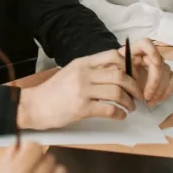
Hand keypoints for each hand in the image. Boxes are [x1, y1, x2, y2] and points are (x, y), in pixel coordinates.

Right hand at [16, 50, 143, 129]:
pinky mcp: (81, 108)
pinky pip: (109, 109)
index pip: (112, 56)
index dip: (127, 66)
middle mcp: (83, 74)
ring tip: (130, 107)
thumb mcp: (71, 72)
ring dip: (129, 102)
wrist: (35, 106)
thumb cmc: (54, 91)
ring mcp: (82, 91)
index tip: (133, 76)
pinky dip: (119, 114)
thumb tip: (115, 72)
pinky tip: (120, 116)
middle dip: (134, 86)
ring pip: (117, 93)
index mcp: (82, 63)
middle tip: (137, 95)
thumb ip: (90, 70)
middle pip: (119, 75)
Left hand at [121, 38, 172, 106]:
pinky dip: (168, 90)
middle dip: (155, 82)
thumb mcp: (112, 70)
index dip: (153, 52)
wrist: (119, 80)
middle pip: (159, 63)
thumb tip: (127, 74)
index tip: (154, 66)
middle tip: (147, 97)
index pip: (146, 44)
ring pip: (167, 73)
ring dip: (160, 90)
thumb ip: (118, 70)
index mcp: (135, 50)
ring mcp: (159, 64)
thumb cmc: (115, 73)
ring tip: (150, 102)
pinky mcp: (164, 73)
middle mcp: (149, 54)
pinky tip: (158, 99)